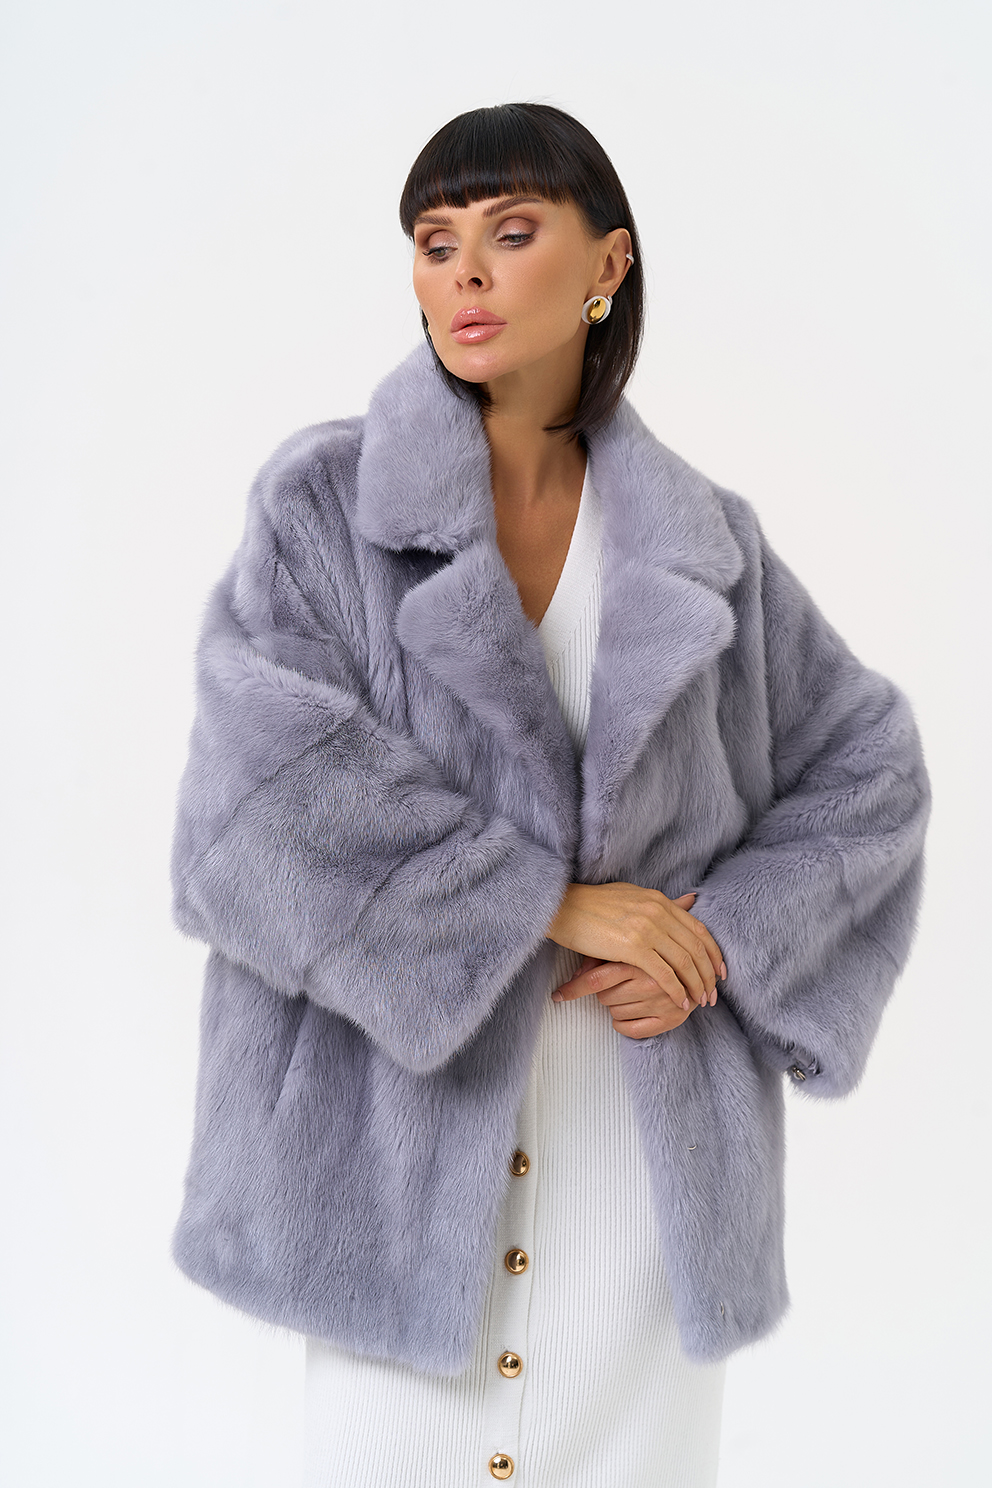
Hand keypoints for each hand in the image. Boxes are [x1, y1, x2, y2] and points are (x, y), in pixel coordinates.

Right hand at [546, 886, 725, 1038]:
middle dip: (708, 975)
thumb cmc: (594, 906)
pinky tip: (680, 1002)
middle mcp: (657, 911)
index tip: (720, 973)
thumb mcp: (634, 898)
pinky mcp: (631, 946)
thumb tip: (692, 900)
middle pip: (696, 948)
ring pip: (684, 962)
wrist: (563, 907)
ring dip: (696, 985)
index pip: (699, 929)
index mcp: (659, 901)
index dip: (714, 954)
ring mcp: (646, 928)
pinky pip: (663, 973)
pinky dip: (676, 990)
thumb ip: (663, 904)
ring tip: (699, 1002)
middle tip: (712, 995)